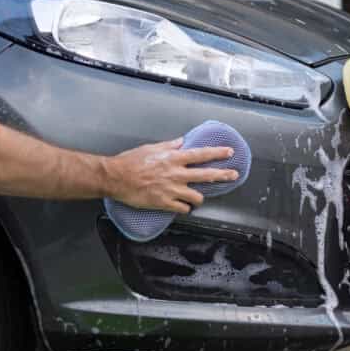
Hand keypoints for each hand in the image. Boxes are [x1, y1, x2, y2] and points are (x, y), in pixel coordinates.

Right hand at [104, 138, 238, 212]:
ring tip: (197, 198)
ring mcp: (172, 190)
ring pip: (197, 196)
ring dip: (199, 198)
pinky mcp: (164, 203)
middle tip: (234, 175)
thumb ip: (169, 146)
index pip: (201, 154)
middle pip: (206, 175)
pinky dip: (185, 207)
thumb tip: (182, 142)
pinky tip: (183, 206)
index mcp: (173, 159)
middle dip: (223, 175)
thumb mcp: (151, 148)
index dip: (217, 153)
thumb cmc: (130, 162)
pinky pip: (183, 208)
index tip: (229, 152)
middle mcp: (176, 174)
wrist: (115, 178)